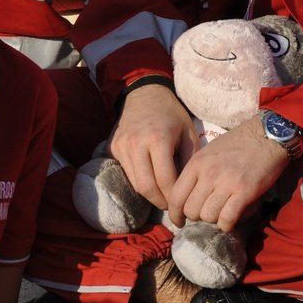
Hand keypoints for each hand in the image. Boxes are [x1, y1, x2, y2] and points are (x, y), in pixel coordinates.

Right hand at [109, 83, 195, 210]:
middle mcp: (136, 144)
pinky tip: (150, 182)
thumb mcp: (188, 132)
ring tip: (163, 198)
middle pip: (146, 187)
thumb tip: (190, 189)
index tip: (183, 205)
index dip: (174, 197)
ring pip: (134, 183)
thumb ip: (189, 160)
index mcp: (157, 139)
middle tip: (172, 208)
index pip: (165, 180)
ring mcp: (121, 146)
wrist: (144, 94)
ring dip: (149, 195)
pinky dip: (139, 182)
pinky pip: (126, 173)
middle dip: (160, 202)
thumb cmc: (171, 114)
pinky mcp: (112, 148)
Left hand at [167, 117, 288, 230]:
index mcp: (196, 163)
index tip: (179, 221)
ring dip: (213, 220)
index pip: (175, 196)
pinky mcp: (244, 191)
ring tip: (220, 214)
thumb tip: (187, 197)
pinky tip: (230, 221)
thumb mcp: (209, 153)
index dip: (175, 214)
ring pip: (207, 216)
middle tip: (206, 214)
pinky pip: (227, 218)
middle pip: (190, 210)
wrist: (267, 136)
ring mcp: (226, 182)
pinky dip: (227, 225)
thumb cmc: (237, 144)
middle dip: (196, 218)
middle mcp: (208, 173)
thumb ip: (196, 172)